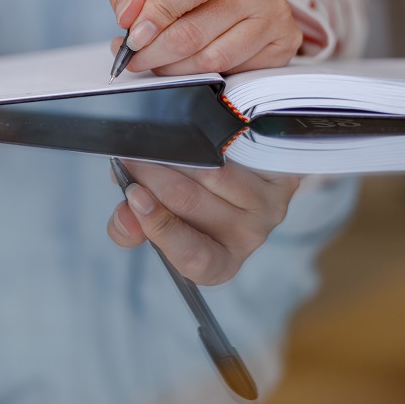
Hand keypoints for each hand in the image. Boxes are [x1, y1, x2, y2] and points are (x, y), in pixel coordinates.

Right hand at [106, 160, 299, 284]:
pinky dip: (205, 144)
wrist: (239, 174)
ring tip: (155, 147)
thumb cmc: (193, 201)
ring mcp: (267, 209)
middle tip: (130, 160)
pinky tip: (190, 140)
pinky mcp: (279, 179)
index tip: (134, 196)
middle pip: (191, 203)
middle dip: (151, 176)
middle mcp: (245, 240)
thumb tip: (125, 216)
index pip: (194, 258)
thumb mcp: (159, 220)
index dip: (161, 227)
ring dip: (173, 156)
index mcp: (215, 262)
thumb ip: (131, 226)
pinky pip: (235, 155)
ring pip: (211, 174)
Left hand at [108, 0, 301, 74]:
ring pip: (209, 59)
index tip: (135, 33)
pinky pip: (229, 72)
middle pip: (194, 31)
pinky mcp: (282, 43)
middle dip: (152, 51)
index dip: (160, 12)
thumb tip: (127, 16)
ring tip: (156, 60)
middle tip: (133, 57)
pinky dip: (198, 75)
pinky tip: (187, 64)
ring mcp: (273, 14)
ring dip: (171, 68)